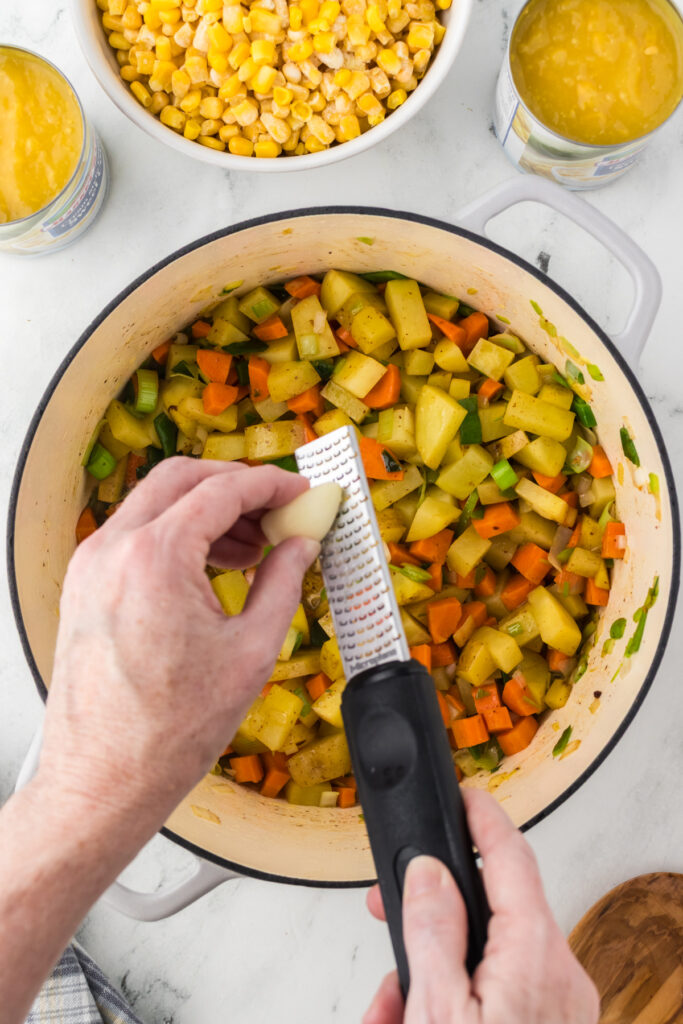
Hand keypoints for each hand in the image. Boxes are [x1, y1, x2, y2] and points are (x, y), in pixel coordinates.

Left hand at [39, 458, 318, 821]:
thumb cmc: (167, 731)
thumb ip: (283, 583)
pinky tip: (213, 568)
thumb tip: (302, 545)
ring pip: (155, 504)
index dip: (271, 484)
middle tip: (277, 509)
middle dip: (235, 485)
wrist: (103, 780)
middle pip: (182, 479)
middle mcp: (113, 549)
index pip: (223, 490)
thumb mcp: (251, 652)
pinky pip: (135, 537)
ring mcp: (91, 566)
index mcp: (155, 557)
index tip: (299, 491)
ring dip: (206, 511)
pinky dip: (177, 536)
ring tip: (253, 548)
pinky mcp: (85, 587)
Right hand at [364, 790, 598, 1023]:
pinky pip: (495, 990)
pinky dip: (452, 998)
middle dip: (430, 916)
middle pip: (489, 909)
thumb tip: (429, 872)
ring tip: (391, 1008)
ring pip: (485, 955)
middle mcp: (559, 977)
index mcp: (537, 957)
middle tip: (390, 911)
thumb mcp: (438, 1010)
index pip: (512, 857)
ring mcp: (556, 1007)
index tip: (465, 795)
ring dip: (430, 971)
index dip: (484, 818)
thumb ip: (433, 933)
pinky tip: (410, 1019)